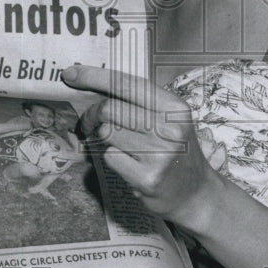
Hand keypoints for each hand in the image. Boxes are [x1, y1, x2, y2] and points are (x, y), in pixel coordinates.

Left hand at [61, 64, 217, 227]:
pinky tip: (128, 163)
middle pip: (110, 109)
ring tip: (115, 143)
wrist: (197, 194)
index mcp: (174, 107)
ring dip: (103, 137)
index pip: (126, 84)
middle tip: (89, 122)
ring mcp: (159, 155)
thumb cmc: (176, 151)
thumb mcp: (169, 120)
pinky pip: (110, 157)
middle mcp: (169, 128)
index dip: (94, 76)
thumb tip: (94, 87)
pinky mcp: (147, 178)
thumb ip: (140, 103)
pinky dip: (111, 157)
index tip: (70, 74)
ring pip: (107, 133)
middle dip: (92, 114)